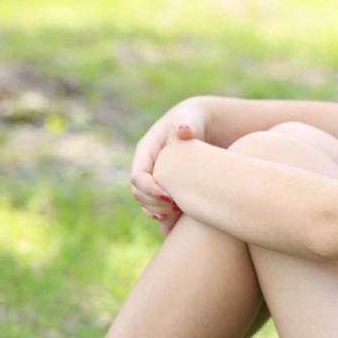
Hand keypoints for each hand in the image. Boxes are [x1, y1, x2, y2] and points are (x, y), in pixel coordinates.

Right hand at [130, 99, 206, 235]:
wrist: (199, 124)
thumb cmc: (192, 119)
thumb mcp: (189, 118)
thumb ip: (186, 124)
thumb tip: (184, 131)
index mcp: (146, 150)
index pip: (138, 176)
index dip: (150, 189)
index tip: (170, 197)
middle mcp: (145, 165)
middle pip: (138, 193)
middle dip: (154, 203)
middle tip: (177, 206)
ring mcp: (152, 176)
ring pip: (145, 201)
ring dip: (158, 210)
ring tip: (179, 211)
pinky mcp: (162, 185)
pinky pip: (155, 205)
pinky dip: (162, 214)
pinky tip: (175, 219)